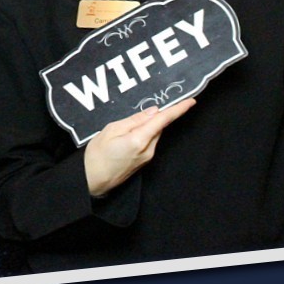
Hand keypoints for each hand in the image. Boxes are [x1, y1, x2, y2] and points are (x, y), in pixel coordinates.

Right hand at [82, 98, 196, 195]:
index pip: (163, 120)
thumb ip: (134, 120)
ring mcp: (147, 157)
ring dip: (147, 126)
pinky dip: (144, 134)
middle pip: (159, 126)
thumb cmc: (97, 156)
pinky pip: (149, 142)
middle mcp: (148, 150)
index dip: (178, 109)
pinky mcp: (144, 161)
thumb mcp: (111, 130)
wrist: (92, 182)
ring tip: (125, 128)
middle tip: (141, 111)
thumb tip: (153, 111)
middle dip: (155, 116)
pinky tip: (128, 136)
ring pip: (154, 134)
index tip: (191, 101)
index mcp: (139, 140)